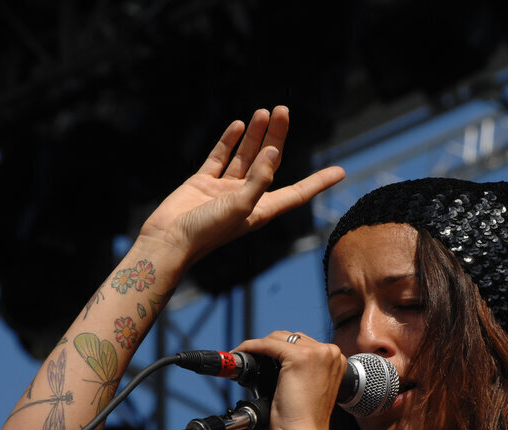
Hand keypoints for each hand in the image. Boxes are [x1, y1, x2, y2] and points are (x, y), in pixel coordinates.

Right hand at [137, 106, 344, 266]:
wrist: (167, 241)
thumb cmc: (206, 232)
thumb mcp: (240, 206)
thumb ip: (259, 179)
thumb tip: (272, 151)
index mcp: (262, 209)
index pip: (297, 192)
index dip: (319, 182)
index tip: (340, 171)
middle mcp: (246, 198)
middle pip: (269, 162)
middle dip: (277, 137)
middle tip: (284, 109)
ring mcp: (224, 190)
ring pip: (244, 156)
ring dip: (254, 135)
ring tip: (263, 111)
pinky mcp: (202, 183)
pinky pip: (219, 158)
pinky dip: (228, 142)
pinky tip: (238, 126)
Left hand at [233, 331, 344, 429]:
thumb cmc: (305, 422)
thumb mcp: (309, 389)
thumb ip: (303, 372)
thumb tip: (279, 364)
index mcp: (335, 359)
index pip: (302, 344)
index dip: (279, 349)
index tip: (263, 357)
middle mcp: (330, 352)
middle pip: (291, 338)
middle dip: (269, 347)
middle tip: (251, 359)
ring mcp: (317, 353)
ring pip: (279, 338)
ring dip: (259, 346)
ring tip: (244, 356)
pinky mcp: (299, 357)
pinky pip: (268, 344)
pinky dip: (251, 347)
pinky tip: (241, 353)